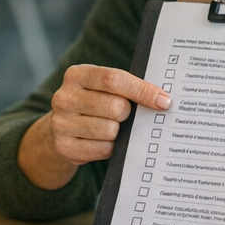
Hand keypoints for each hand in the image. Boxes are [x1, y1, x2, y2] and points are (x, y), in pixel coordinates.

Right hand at [18, 64, 169, 189]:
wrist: (61, 129)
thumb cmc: (93, 103)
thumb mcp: (102, 87)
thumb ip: (125, 88)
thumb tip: (162, 100)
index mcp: (76, 75)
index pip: (114, 79)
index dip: (142, 91)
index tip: (163, 101)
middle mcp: (64, 97)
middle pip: (115, 106)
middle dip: (128, 113)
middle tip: (125, 115)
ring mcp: (61, 123)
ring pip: (110, 130)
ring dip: (119, 132)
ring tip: (110, 128)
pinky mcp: (65, 146)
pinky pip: (103, 149)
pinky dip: (110, 147)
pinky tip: (102, 141)